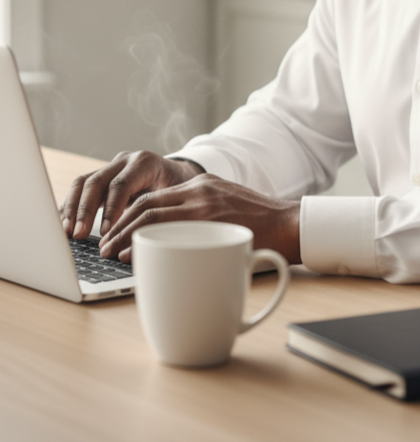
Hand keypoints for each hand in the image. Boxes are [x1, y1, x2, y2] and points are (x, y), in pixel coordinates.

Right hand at [60, 150, 203, 241]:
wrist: (180, 173)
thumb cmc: (180, 188)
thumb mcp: (176, 197)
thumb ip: (161, 212)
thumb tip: (147, 240)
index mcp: (145, 163)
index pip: (121, 185)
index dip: (111, 209)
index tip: (106, 232)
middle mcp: (125, 161)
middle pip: (97, 181)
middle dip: (85, 210)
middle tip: (79, 234)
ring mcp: (111, 166)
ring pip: (84, 182)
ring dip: (73, 208)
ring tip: (67, 232)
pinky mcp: (102, 176)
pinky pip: (81, 188)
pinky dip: (70, 205)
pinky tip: (64, 223)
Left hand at [97, 174, 300, 264]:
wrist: (293, 225)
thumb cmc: (263, 227)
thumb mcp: (228, 211)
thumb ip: (202, 219)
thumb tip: (172, 245)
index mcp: (202, 186)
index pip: (154, 198)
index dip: (128, 217)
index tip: (114, 235)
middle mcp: (200, 190)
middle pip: (147, 204)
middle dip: (119, 226)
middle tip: (104, 247)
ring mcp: (206, 203)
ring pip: (152, 214)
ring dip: (125, 235)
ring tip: (110, 253)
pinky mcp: (214, 218)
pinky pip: (172, 229)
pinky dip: (147, 241)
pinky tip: (135, 255)